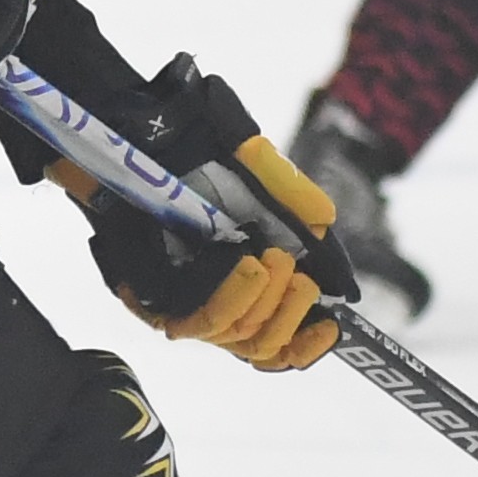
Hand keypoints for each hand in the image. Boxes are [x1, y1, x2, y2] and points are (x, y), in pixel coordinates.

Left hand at [66, 51, 356, 369]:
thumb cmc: (199, 146)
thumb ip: (295, 200)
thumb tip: (328, 228)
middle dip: (288, 314)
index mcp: (247, 276)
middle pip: (259, 346)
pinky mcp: (146, 295)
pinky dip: (229, 296)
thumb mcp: (261, 168)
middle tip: (299, 275)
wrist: (144, 130)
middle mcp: (213, 294)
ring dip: (263, 302)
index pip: (277, 337)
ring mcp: (179, 297)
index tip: (333, 324)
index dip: (305, 343)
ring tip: (272, 259)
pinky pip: (190, 319)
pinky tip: (247, 266)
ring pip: (230, 336)